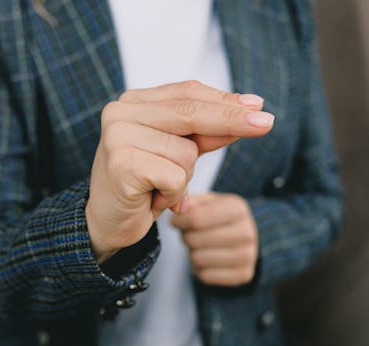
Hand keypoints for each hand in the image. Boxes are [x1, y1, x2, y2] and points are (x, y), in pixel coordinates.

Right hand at [86, 81, 272, 263]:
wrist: (107, 222)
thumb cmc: (143, 185)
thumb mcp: (176, 153)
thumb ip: (204, 132)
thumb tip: (249, 111)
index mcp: (133, 103)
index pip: (186, 93)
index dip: (225, 101)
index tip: (258, 106)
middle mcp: (120, 113)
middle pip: (190, 112)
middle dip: (232, 121)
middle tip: (267, 124)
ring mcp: (118, 136)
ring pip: (186, 152)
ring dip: (183, 179)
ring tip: (158, 188)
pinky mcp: (121, 163)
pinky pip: (176, 177)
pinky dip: (174, 195)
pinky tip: (152, 200)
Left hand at [170, 193, 258, 286]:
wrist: (244, 236)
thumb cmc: (220, 216)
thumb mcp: (207, 202)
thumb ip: (190, 202)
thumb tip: (179, 207)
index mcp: (238, 209)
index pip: (197, 219)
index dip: (179, 221)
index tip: (174, 221)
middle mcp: (247, 232)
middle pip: (195, 240)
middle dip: (186, 236)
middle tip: (189, 233)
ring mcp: (248, 256)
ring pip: (198, 259)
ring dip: (192, 252)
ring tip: (199, 245)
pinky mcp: (244, 274)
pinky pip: (205, 276)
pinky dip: (200, 268)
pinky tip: (207, 258)